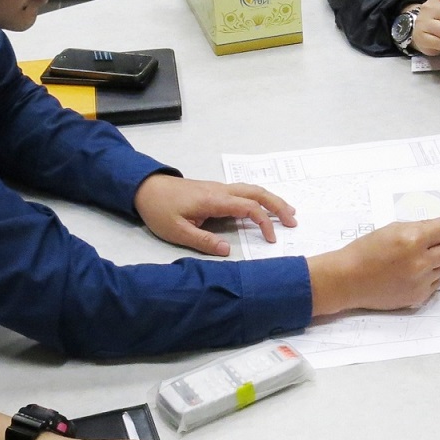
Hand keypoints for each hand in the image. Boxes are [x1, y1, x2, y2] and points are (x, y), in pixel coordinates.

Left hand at [134, 174, 295, 256]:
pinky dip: (259, 197)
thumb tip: (228, 251)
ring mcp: (218, 188)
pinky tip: (262, 206)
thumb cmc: (159, 210)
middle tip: (294, 220)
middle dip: (278, 205)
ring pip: (251, 189)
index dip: (264, 223)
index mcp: (215, 200)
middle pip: (257, 192)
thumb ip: (204, 241)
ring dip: (271, 199)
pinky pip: (243, 191)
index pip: (249, 208)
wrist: (145, 188)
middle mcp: (220, 191)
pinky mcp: (214, 190)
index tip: (271, 239)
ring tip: (286, 211)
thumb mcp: (177, 231)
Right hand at [306, 215, 439, 314]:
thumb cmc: (365, 251)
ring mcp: (420, 282)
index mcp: (413, 240)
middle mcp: (420, 262)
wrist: (348, 279)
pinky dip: (430, 274)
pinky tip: (413, 271)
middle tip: (435, 239)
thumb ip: (422, 225)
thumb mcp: (392, 229)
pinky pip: (436, 282)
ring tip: (417, 256)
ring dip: (438, 258)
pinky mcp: (418, 297)